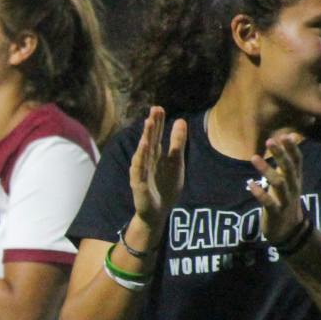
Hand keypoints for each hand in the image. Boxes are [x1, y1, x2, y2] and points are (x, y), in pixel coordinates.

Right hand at [128, 106, 186, 232]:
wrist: (158, 211)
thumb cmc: (165, 187)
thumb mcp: (177, 162)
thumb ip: (178, 142)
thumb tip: (181, 120)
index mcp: (155, 155)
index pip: (156, 136)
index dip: (158, 122)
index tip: (159, 108)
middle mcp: (146, 161)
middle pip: (149, 140)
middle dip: (151, 125)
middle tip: (154, 110)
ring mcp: (141, 171)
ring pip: (143, 152)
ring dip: (145, 137)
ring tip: (149, 123)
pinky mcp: (139, 183)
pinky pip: (140, 168)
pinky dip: (141, 157)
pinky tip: (144, 146)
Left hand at [249, 131, 306, 239]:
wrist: (289, 230)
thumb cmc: (285, 201)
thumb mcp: (288, 183)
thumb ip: (285, 166)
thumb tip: (283, 146)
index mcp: (295, 179)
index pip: (297, 161)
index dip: (292, 148)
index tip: (285, 135)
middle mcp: (293, 187)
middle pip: (288, 168)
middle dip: (280, 154)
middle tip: (270, 141)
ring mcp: (285, 200)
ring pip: (278, 183)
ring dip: (266, 170)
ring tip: (253, 157)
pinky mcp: (276, 212)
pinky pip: (268, 202)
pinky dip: (260, 193)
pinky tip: (251, 184)